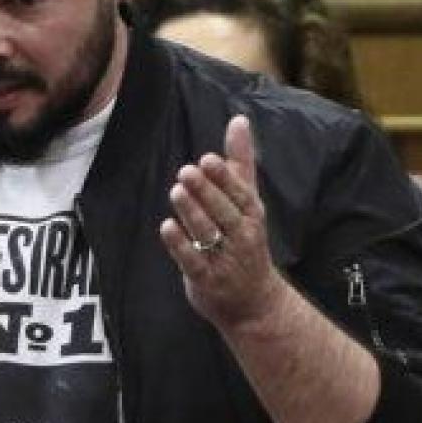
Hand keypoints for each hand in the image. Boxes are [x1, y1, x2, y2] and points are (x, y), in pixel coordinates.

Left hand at [159, 115, 284, 330]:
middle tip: (186, 172)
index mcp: (251, 215)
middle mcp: (241, 236)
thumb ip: (240, 162)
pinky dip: (180, 245)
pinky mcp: (206, 279)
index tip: (207, 160)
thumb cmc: (246, 240)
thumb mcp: (247, 202)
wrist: (254, 302)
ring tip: (176, 192)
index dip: (223, 178)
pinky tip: (167, 227)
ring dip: (192, 213)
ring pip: (207, 233)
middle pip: (224, 212)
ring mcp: (224, 259)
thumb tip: (238, 120)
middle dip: (206, 192)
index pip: (240, 194)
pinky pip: (192, 261)